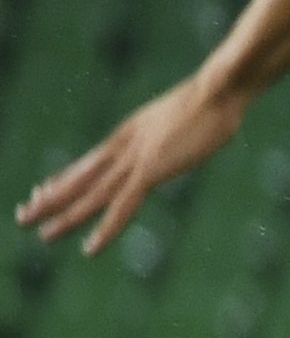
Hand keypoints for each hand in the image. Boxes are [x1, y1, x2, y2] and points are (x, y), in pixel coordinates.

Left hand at [17, 72, 249, 254]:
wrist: (219, 88)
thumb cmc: (215, 96)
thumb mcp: (186, 114)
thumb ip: (176, 128)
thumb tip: (186, 129)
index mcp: (130, 133)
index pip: (88, 161)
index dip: (63, 178)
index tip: (42, 190)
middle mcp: (124, 147)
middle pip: (79, 177)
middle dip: (49, 199)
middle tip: (22, 215)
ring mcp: (135, 160)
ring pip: (91, 195)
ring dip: (65, 217)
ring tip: (42, 236)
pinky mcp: (151, 171)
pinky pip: (122, 207)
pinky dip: (105, 230)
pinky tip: (90, 249)